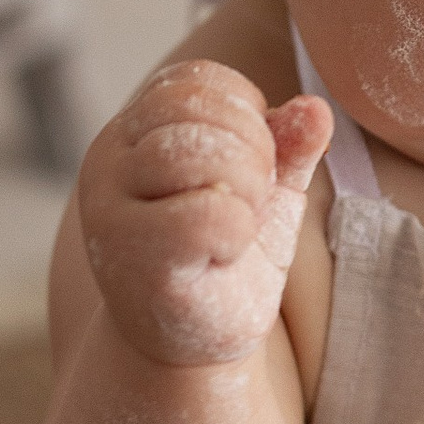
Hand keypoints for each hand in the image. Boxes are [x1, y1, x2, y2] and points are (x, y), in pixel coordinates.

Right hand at [78, 61, 331, 369]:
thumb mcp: (265, 192)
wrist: (195, 344)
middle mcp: (108, 159)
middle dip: (251, 151)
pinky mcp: (130, 256)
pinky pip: (206, 214)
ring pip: (198, 153)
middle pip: (196, 109)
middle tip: (250, 202)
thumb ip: (287, 146)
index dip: (246, 113)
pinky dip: (236, 232)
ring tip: (238, 226)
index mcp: (133, 131)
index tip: (253, 166)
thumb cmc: (225, 260)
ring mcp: (109, 207)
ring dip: (245, 189)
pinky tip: (223, 255)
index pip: (197, 79)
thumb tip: (316, 110)